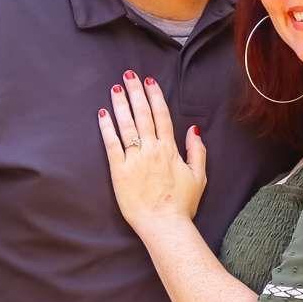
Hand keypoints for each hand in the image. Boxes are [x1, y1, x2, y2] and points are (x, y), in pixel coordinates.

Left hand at [99, 70, 205, 234]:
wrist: (165, 226)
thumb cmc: (182, 205)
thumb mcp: (199, 177)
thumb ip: (196, 151)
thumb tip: (193, 130)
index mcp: (170, 149)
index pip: (161, 116)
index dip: (154, 97)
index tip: (149, 82)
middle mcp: (152, 150)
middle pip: (143, 115)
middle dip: (135, 93)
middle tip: (128, 75)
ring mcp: (134, 159)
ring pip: (126, 125)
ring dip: (121, 104)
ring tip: (115, 89)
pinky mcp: (119, 171)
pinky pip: (111, 144)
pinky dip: (107, 128)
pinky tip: (103, 114)